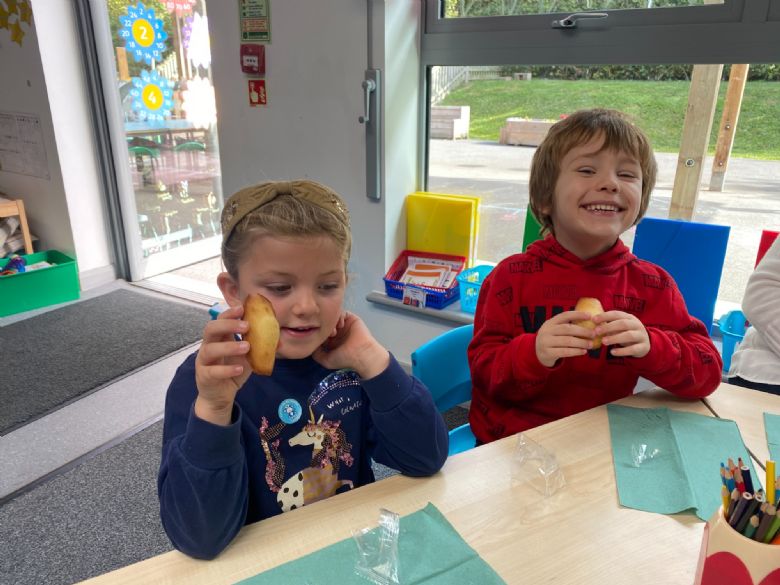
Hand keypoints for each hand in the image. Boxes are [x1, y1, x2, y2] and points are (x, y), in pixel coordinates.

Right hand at [194, 304, 251, 424]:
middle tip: (246, 326)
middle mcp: (208, 346)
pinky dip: (227, 369)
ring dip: (229, 346)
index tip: (242, 308)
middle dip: (228, 325)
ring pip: (210, 349)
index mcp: (219, 339)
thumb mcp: (248, 358)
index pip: (220, 320)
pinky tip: (240, 368)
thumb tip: (279, 341)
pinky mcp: (205, 377)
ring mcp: (204, 362)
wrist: (220, 396)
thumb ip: (258, 348)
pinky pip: (213, 371)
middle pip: (210, 329)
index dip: (229, 313)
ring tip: (247, 347)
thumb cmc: (232, 372)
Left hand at [312, 311, 389, 378]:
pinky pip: (342, 312)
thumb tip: (310, 345)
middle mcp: (337, 331)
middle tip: (327, 335)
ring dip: (331, 322)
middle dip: (323, 327)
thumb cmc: (345, 359)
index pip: (319, 331)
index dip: (317, 332)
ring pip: (332, 316)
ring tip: (334, 332)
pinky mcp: (351, 318)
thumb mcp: (326, 360)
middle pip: (325, 322)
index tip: (318, 337)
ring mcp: (344, 324)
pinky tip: (340, 326)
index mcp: (331, 340)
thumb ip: (316, 354)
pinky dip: (339, 317)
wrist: (361, 355)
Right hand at [535, 310, 595, 367]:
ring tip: (590, 344)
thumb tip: (589, 323)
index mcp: (550, 322)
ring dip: (581, 342)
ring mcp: (546, 342)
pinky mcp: (547, 353)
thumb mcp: (555, 330)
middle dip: (582, 331)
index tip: (590, 315)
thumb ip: (567, 326)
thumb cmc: (552, 340)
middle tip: (593, 334)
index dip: (577, 314)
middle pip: (567, 329)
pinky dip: (576, 351)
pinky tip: (584, 351)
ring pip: (567, 341)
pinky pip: (564, 352)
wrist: (536, 353)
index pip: (564, 315)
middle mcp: (547, 331)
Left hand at [592, 311, 649, 357]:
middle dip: (608, 327)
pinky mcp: (643, 347)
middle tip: (596, 332)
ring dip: (615, 338)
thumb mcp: (620, 327)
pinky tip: (612, 352)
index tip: (593, 319)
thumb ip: (609, 326)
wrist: (645, 344)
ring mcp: (641, 336)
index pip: (617, 314)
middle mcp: (636, 325)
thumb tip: (594, 326)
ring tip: (603, 342)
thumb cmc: (626, 333)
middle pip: (623, 324)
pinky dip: (622, 351)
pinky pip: (633, 349)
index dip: (605, 316)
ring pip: (629, 336)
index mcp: (629, 318)